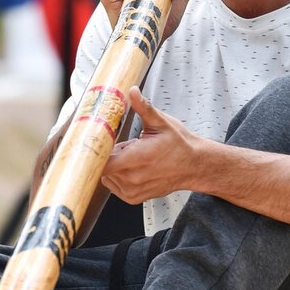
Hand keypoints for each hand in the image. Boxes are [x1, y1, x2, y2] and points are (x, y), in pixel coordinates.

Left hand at [101, 87, 198, 204]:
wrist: (193, 166)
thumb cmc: (179, 144)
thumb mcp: (161, 122)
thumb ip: (143, 107)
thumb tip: (132, 91)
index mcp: (138, 157)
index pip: (102, 162)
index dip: (96, 152)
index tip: (96, 142)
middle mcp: (134, 177)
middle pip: (103, 166)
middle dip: (108, 154)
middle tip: (125, 145)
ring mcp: (133, 190)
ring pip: (107, 176)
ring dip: (113, 166)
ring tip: (132, 157)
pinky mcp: (134, 198)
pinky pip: (114, 186)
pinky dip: (117, 176)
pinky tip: (133, 168)